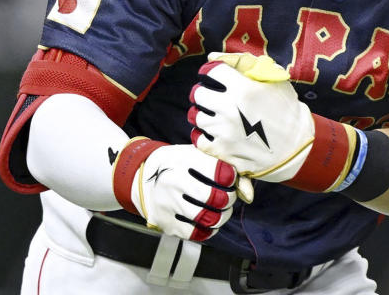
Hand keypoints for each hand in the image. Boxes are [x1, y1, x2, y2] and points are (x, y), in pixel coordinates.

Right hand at [112, 139, 237, 241]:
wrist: (139, 176)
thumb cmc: (176, 164)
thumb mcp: (196, 155)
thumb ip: (225, 168)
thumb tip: (249, 194)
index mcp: (185, 160)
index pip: (222, 173)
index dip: (232, 179)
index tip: (228, 179)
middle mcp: (175, 181)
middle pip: (218, 199)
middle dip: (229, 199)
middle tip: (227, 197)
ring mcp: (168, 203)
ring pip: (209, 219)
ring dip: (222, 216)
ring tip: (219, 209)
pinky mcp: (165, 222)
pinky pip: (197, 233)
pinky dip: (208, 229)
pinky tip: (207, 221)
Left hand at [189, 52, 355, 194]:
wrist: (296, 146)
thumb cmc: (285, 109)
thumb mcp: (273, 79)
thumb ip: (243, 63)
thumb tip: (212, 56)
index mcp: (244, 88)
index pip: (211, 71)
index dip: (210, 72)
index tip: (212, 76)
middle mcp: (231, 108)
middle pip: (198, 94)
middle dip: (204, 93)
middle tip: (212, 97)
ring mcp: (225, 131)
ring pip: (196, 116)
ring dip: (204, 114)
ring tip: (216, 116)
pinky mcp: (223, 151)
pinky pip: (199, 140)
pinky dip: (204, 136)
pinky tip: (215, 133)